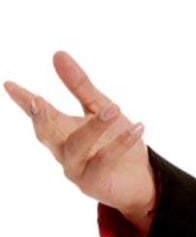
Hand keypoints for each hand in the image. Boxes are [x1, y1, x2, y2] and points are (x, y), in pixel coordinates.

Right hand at [4, 50, 157, 227]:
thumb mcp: (100, 107)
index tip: (9, 85)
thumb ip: (80, 86)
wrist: (142, 178)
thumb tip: (58, 54)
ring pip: (76, 146)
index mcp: (61, 129)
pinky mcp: (94, 183)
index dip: (23, 100)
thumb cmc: (116, 141)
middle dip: (40, 118)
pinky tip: (137, 128)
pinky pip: (105, 160)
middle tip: (37, 100)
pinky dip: (121, 143)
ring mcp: (76, 168)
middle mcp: (63, 150)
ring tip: (113, 109)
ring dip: (94, 127)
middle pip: (45, 134)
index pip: (39, 113)